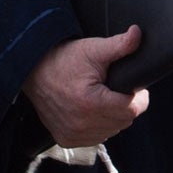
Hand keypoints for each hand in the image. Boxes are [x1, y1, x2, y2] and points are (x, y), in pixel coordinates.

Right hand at [24, 26, 150, 146]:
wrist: (33, 72)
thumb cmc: (64, 60)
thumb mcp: (93, 49)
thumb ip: (120, 45)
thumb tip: (138, 33)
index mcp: (90, 104)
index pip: (132, 110)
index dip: (139, 97)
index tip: (134, 87)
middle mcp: (81, 124)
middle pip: (124, 121)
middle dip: (126, 105)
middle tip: (116, 89)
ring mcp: (73, 135)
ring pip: (112, 131)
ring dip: (113, 117)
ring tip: (104, 98)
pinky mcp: (66, 139)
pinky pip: (96, 138)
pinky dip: (99, 126)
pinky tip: (93, 111)